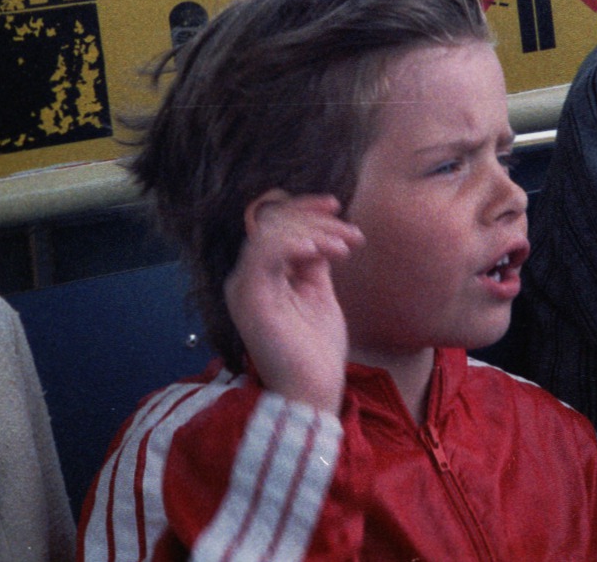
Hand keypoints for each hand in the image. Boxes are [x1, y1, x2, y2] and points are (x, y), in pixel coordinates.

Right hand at [225, 191, 363, 414]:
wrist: (313, 391)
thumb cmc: (315, 349)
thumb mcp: (318, 293)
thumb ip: (314, 260)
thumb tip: (321, 231)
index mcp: (261, 275)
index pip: (274, 225)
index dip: (304, 208)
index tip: (337, 205)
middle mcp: (246, 278)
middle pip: (273, 223)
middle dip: (317, 221)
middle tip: (352, 236)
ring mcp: (244, 287)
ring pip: (270, 232)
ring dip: (313, 232)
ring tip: (343, 247)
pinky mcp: (250, 299)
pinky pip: (264, 254)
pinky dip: (292, 244)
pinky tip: (319, 250)